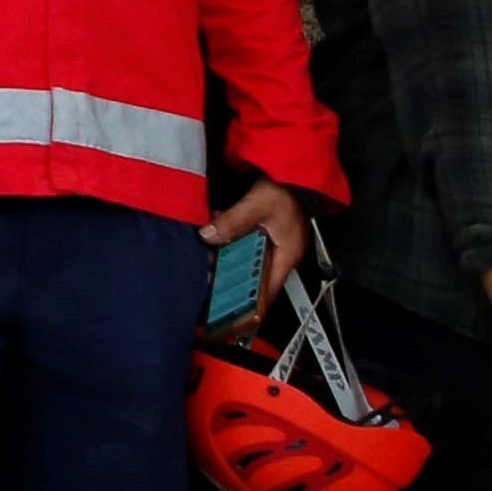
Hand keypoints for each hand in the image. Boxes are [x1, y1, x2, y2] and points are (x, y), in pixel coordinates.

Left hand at [203, 177, 311, 321]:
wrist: (289, 173)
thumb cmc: (285, 191)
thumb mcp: (258, 205)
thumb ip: (233, 221)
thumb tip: (208, 235)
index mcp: (286, 256)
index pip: (268, 291)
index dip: (250, 306)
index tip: (230, 317)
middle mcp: (277, 255)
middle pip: (251, 278)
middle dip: (228, 283)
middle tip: (207, 288)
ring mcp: (267, 245)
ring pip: (242, 262)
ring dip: (223, 263)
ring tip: (202, 269)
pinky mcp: (256, 235)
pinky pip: (238, 246)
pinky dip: (224, 246)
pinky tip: (207, 245)